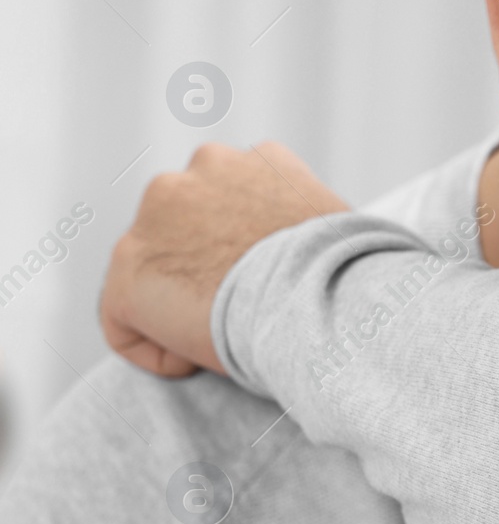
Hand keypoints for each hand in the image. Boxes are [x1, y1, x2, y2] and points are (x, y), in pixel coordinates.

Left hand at [100, 142, 348, 377]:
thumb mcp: (339, 233)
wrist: (320, 300)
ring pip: (153, 268)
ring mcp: (158, 214)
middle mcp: (204, 168)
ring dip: (180, 301)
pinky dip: (158, 349)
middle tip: (245, 310)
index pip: (232, 199)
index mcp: (260, 160)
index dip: (248, 253)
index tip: (271, 288)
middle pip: (186, 225)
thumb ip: (305, 228)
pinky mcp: (129, 268)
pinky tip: (197, 362)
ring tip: (225, 334)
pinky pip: (126, 321)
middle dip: (205, 265)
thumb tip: (309, 258)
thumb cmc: (347, 280)